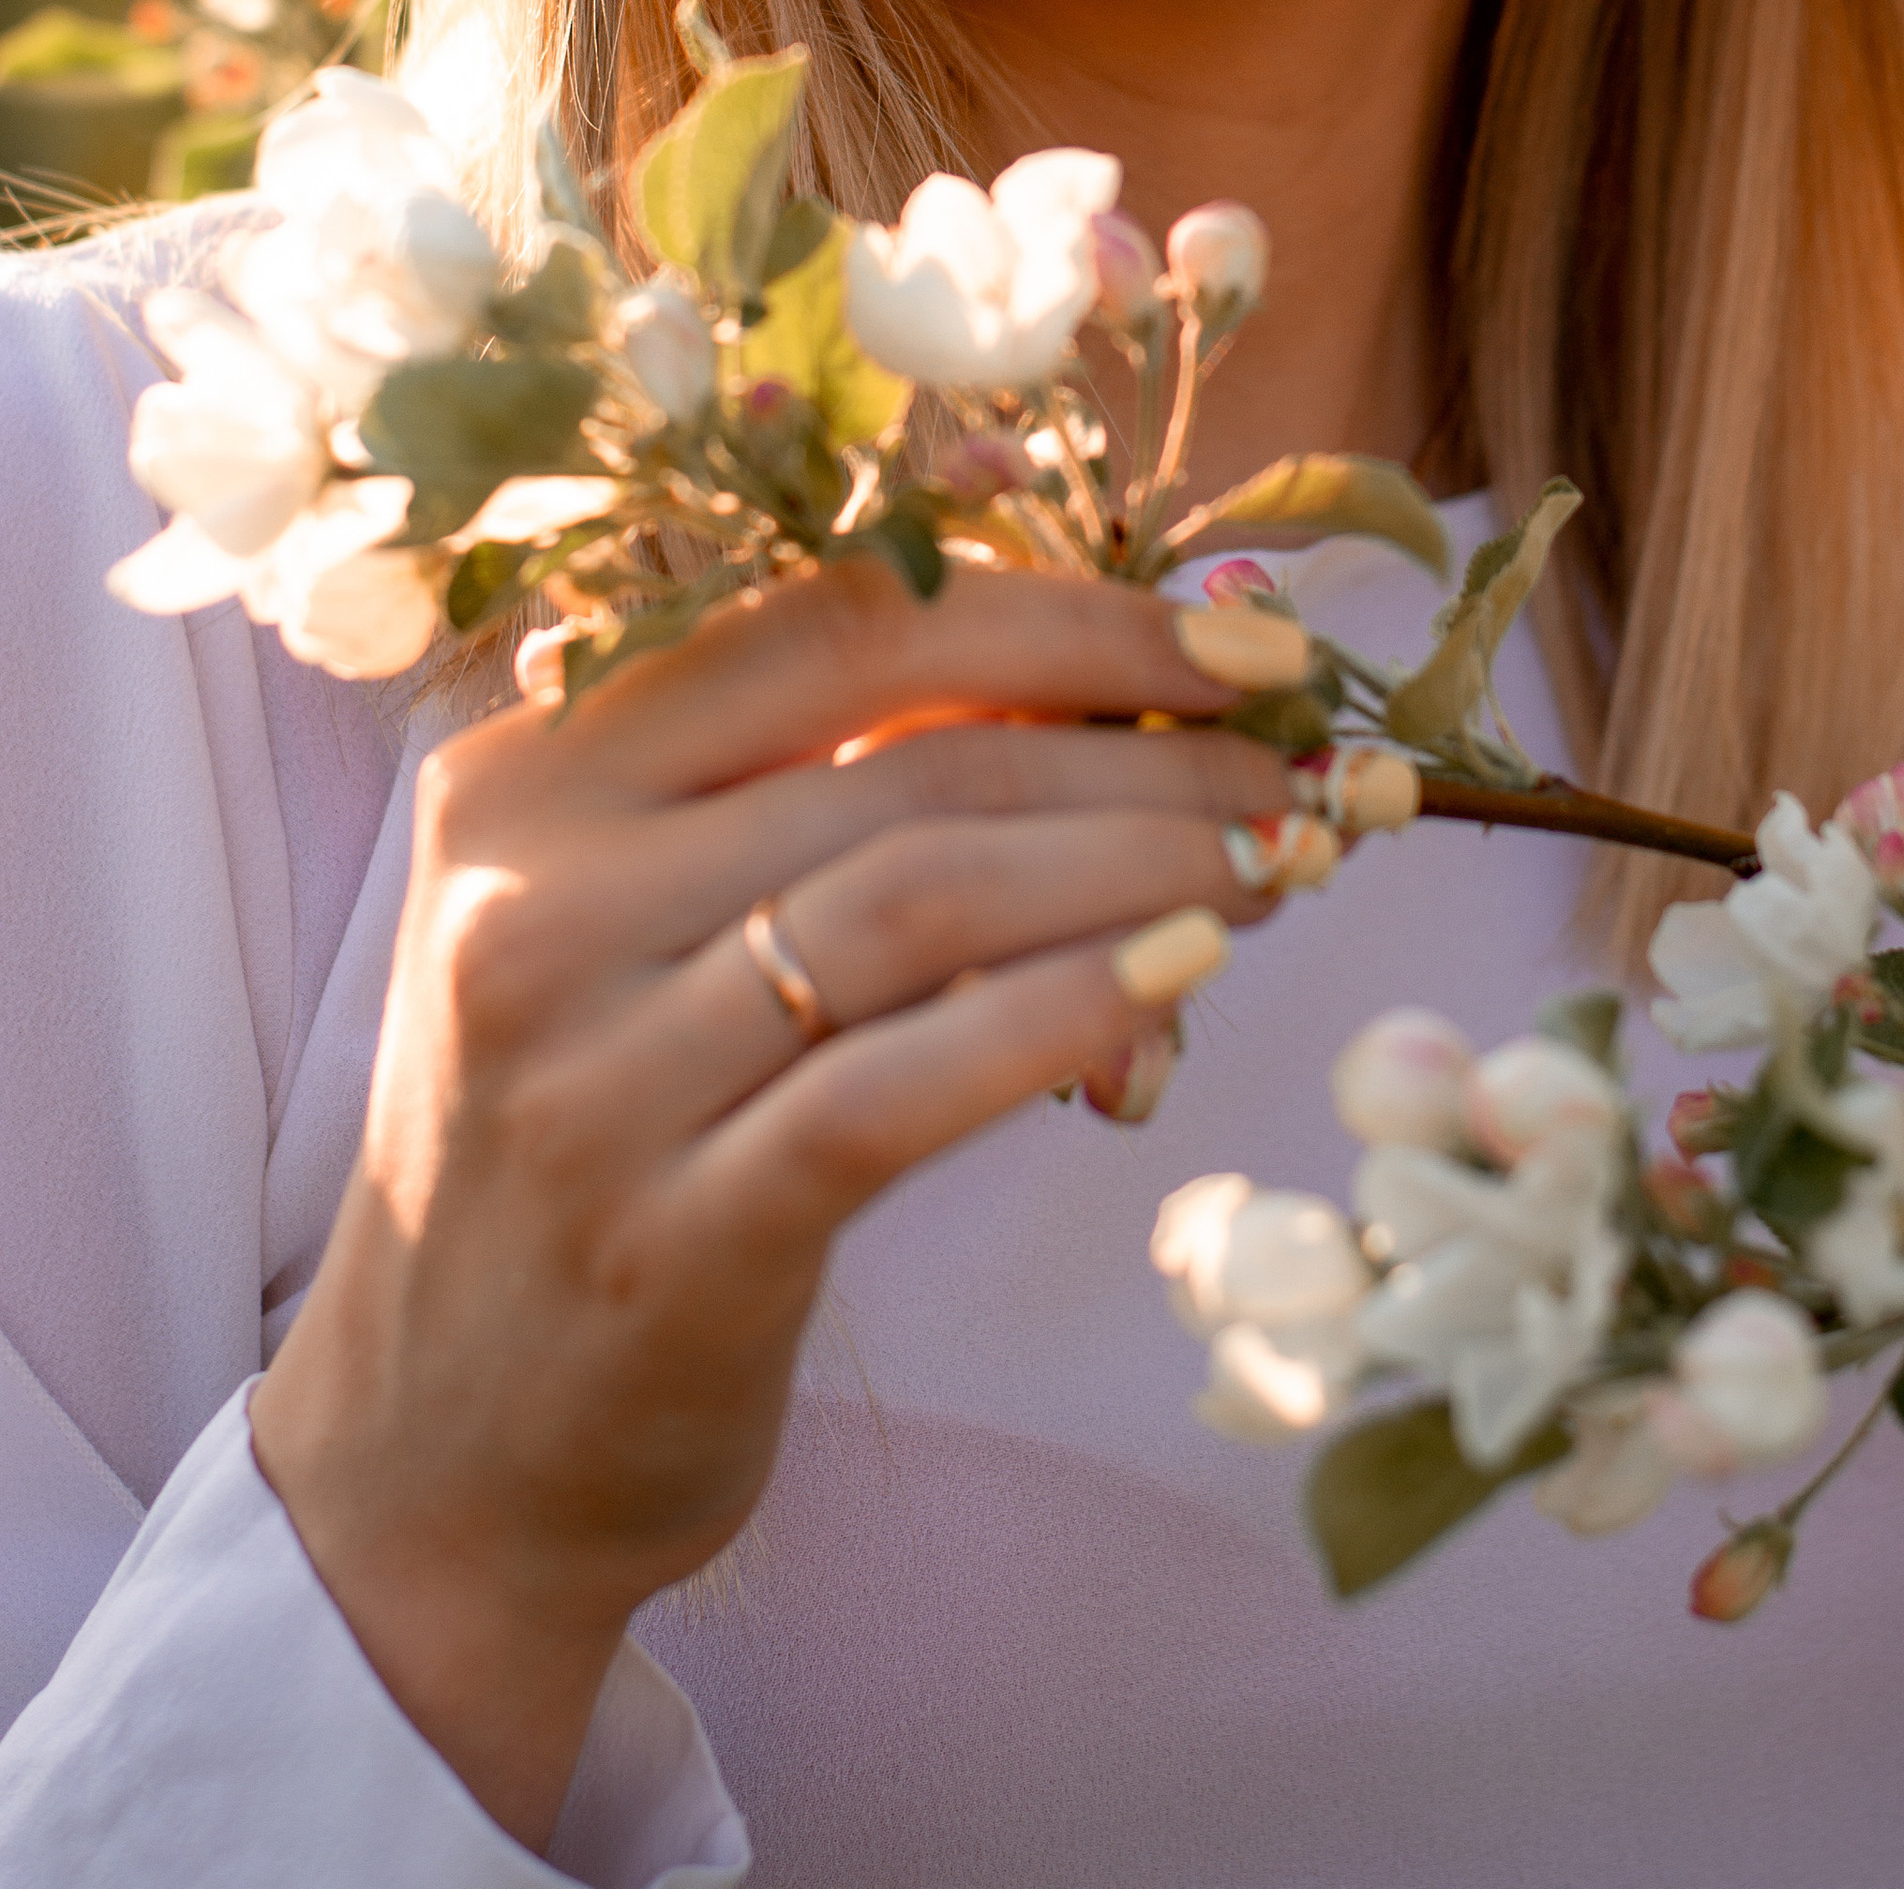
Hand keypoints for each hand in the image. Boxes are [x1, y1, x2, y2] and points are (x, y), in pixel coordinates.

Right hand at [252, 562, 1302, 1846]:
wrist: (442, 1454)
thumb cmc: (595, 1134)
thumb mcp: (638, 916)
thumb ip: (812, 786)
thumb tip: (1126, 679)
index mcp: (528, 769)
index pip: (835, 620)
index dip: (1066, 614)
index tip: (1239, 643)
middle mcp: (537, 897)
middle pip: (910, 758)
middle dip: (1147, 749)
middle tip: (1297, 775)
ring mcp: (590, 1073)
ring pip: (926, 896)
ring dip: (1142, 865)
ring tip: (1273, 868)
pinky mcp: (672, 1237)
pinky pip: (906, 1085)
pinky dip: (1070, 1010)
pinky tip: (1184, 986)